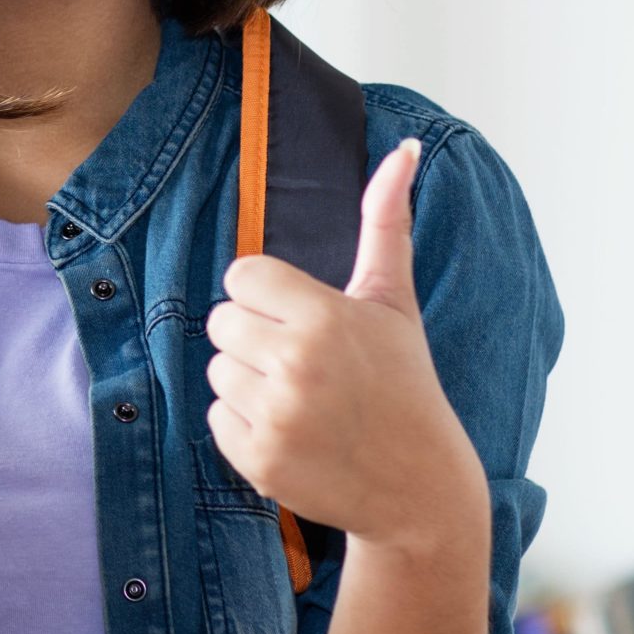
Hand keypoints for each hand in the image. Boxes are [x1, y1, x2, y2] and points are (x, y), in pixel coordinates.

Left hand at [203, 137, 484, 554]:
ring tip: (303, 400)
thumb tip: (405, 148)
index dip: (269, 297)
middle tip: (303, 363)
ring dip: (249, 382)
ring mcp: (275, 415)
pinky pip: (215, 416)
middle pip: (220, 321)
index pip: (242, 276)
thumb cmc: (404, 383)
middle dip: (254, 338)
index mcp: (324, 316)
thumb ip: (386, 221)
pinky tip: (293, 432)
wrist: (419, 486)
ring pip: (215, 369)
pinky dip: (245, 425)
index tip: (303, 320)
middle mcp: (297, 364)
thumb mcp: (393, 301)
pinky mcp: (257, 459)